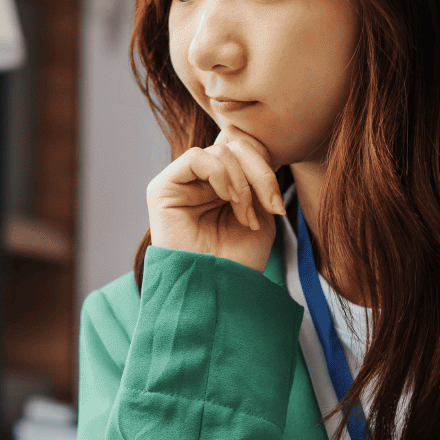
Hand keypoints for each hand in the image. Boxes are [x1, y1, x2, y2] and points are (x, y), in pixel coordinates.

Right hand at [147, 124, 285, 273]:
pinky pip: (195, 157)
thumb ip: (258, 181)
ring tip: (245, 215)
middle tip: (269, 207)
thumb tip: (259, 153)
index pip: (246, 154)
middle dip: (259, 174)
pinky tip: (227, 198)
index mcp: (222, 187)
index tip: (277, 207)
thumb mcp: (260, 215)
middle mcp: (200, 183)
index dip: (266, 171)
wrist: (217, 291)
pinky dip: (220, 173)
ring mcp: (180, 184)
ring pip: (219, 151)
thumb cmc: (238, 261)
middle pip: (236, 147)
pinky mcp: (162, 189)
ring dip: (241, 182)